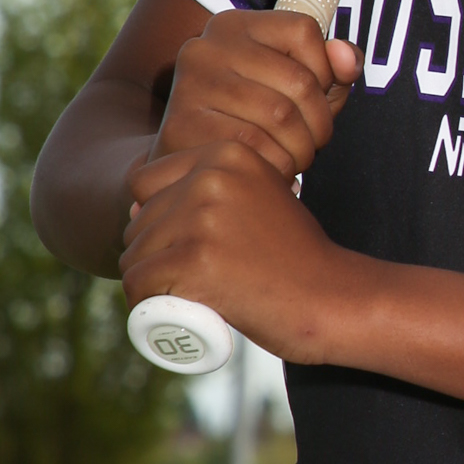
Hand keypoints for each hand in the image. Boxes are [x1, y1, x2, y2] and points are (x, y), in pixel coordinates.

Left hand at [121, 140, 365, 363]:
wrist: (331, 297)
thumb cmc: (294, 257)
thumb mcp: (259, 198)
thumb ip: (210, 190)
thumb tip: (132, 206)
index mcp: (228, 154)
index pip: (145, 180)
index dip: (157, 217)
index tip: (188, 244)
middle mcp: (212, 177)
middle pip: (138, 219)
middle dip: (155, 252)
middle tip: (195, 277)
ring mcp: (201, 217)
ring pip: (134, 252)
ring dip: (151, 280)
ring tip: (189, 293)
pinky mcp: (193, 259)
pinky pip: (138, 282)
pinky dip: (145, 304)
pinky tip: (170, 310)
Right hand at [149, 12, 360, 189]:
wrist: (184, 162)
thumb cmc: (253, 120)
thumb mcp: (298, 87)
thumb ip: (333, 68)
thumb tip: (346, 58)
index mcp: (234, 25)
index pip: (304, 30)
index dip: (326, 72)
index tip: (315, 100)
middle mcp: (206, 46)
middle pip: (299, 80)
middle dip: (320, 124)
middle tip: (312, 144)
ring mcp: (190, 84)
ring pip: (281, 117)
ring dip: (302, 150)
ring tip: (295, 158)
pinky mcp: (181, 125)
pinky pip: (256, 147)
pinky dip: (278, 166)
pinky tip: (272, 170)